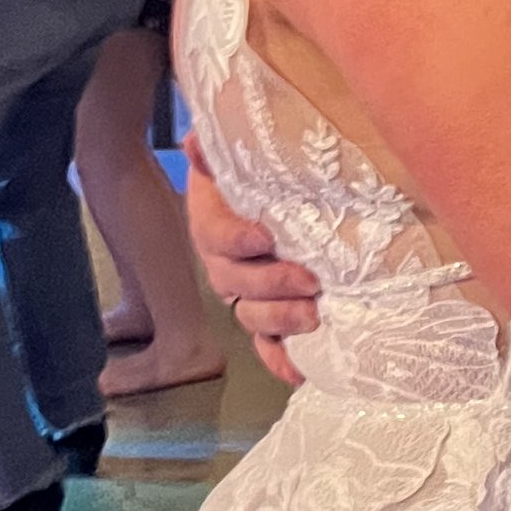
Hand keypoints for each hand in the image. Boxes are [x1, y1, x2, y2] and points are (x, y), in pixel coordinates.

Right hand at [186, 153, 321, 387]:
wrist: (283, 199)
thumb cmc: (264, 178)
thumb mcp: (243, 160)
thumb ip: (219, 152)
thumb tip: (196, 140)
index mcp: (216, 224)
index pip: (214, 235)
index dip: (236, 238)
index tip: (265, 237)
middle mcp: (226, 265)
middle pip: (235, 282)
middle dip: (271, 284)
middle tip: (309, 281)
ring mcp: (247, 295)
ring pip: (252, 315)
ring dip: (280, 320)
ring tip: (314, 315)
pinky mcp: (271, 318)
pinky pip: (268, 345)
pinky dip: (281, 359)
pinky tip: (300, 370)